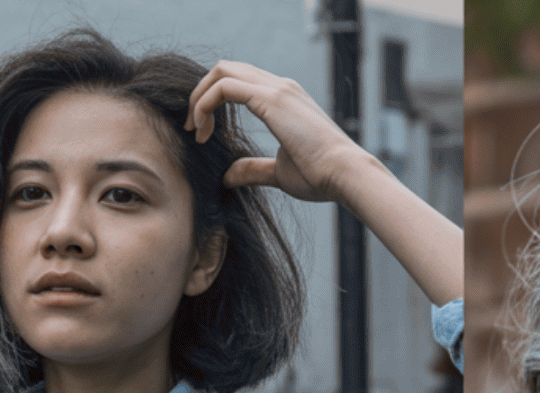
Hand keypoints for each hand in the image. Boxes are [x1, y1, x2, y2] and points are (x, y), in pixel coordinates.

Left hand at [186, 61, 374, 202]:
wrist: (345, 175)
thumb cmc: (322, 176)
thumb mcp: (280, 172)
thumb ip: (253, 169)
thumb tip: (227, 177)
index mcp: (285, 98)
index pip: (239, 81)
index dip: (213, 100)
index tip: (204, 132)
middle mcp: (280, 86)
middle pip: (226, 69)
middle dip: (201, 94)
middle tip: (193, 127)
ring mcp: (277, 89)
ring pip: (221, 71)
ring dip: (199, 97)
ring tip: (195, 129)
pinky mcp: (271, 99)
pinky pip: (223, 87)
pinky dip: (205, 104)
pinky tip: (203, 130)